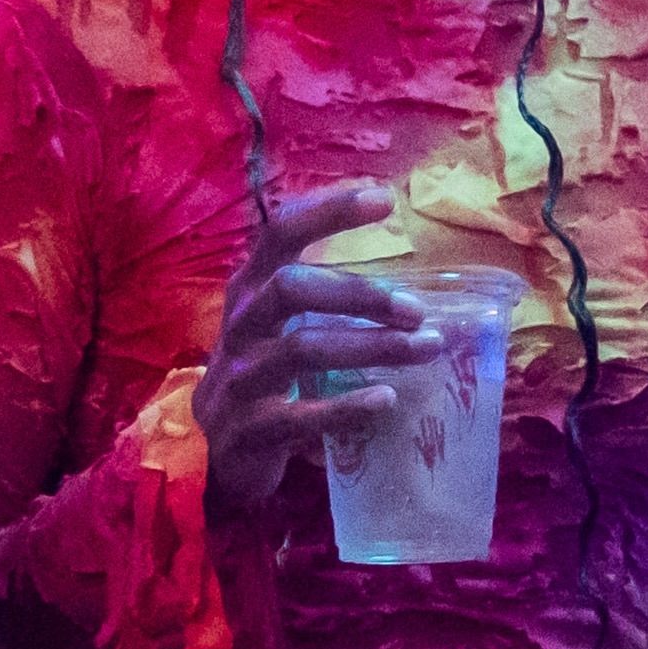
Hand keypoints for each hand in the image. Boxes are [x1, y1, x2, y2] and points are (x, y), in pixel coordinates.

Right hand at [192, 183, 440, 514]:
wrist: (221, 449)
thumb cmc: (267, 368)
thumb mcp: (280, 320)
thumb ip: (323, 289)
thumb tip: (407, 267)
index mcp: (250, 287)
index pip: (281, 233)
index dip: (329, 211)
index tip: (386, 199)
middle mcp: (240, 324)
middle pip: (291, 288)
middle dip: (358, 293)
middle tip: (417, 310)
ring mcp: (239, 377)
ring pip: (302, 349)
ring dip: (371, 346)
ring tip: (426, 348)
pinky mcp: (248, 429)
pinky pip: (299, 415)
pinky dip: (347, 407)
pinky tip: (387, 398)